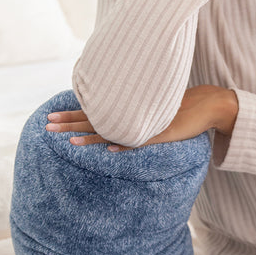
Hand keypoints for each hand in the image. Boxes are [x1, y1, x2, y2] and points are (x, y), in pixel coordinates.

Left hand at [45, 86, 238, 150]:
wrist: (209, 104)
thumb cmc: (180, 109)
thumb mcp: (152, 112)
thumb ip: (132, 115)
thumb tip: (112, 123)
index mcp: (128, 110)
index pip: (94, 111)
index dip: (72, 114)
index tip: (50, 117)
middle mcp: (132, 115)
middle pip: (95, 118)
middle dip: (69, 121)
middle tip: (46, 126)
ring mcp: (145, 124)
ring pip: (111, 129)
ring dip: (88, 135)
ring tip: (67, 141)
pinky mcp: (161, 133)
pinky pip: (139, 141)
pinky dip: (123, 144)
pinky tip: (107, 150)